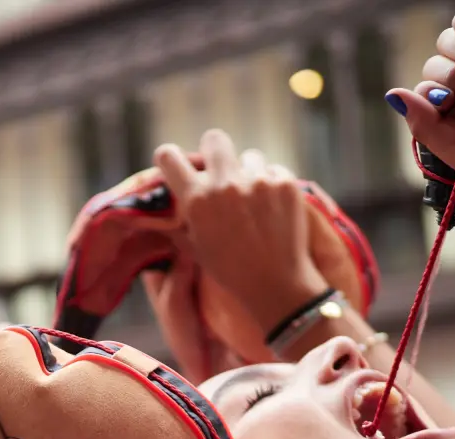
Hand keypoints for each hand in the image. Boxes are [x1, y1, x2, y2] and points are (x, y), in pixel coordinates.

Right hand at [154, 130, 326, 334]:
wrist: (277, 284)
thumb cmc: (230, 270)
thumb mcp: (195, 246)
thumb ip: (182, 218)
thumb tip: (171, 202)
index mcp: (197, 199)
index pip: (169, 156)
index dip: (170, 158)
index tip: (175, 164)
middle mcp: (225, 184)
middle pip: (214, 139)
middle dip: (215, 151)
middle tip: (222, 170)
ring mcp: (258, 181)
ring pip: (249, 157)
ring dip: (249, 173)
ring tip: (254, 201)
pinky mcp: (285, 183)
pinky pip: (273, 170)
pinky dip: (273, 185)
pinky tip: (273, 209)